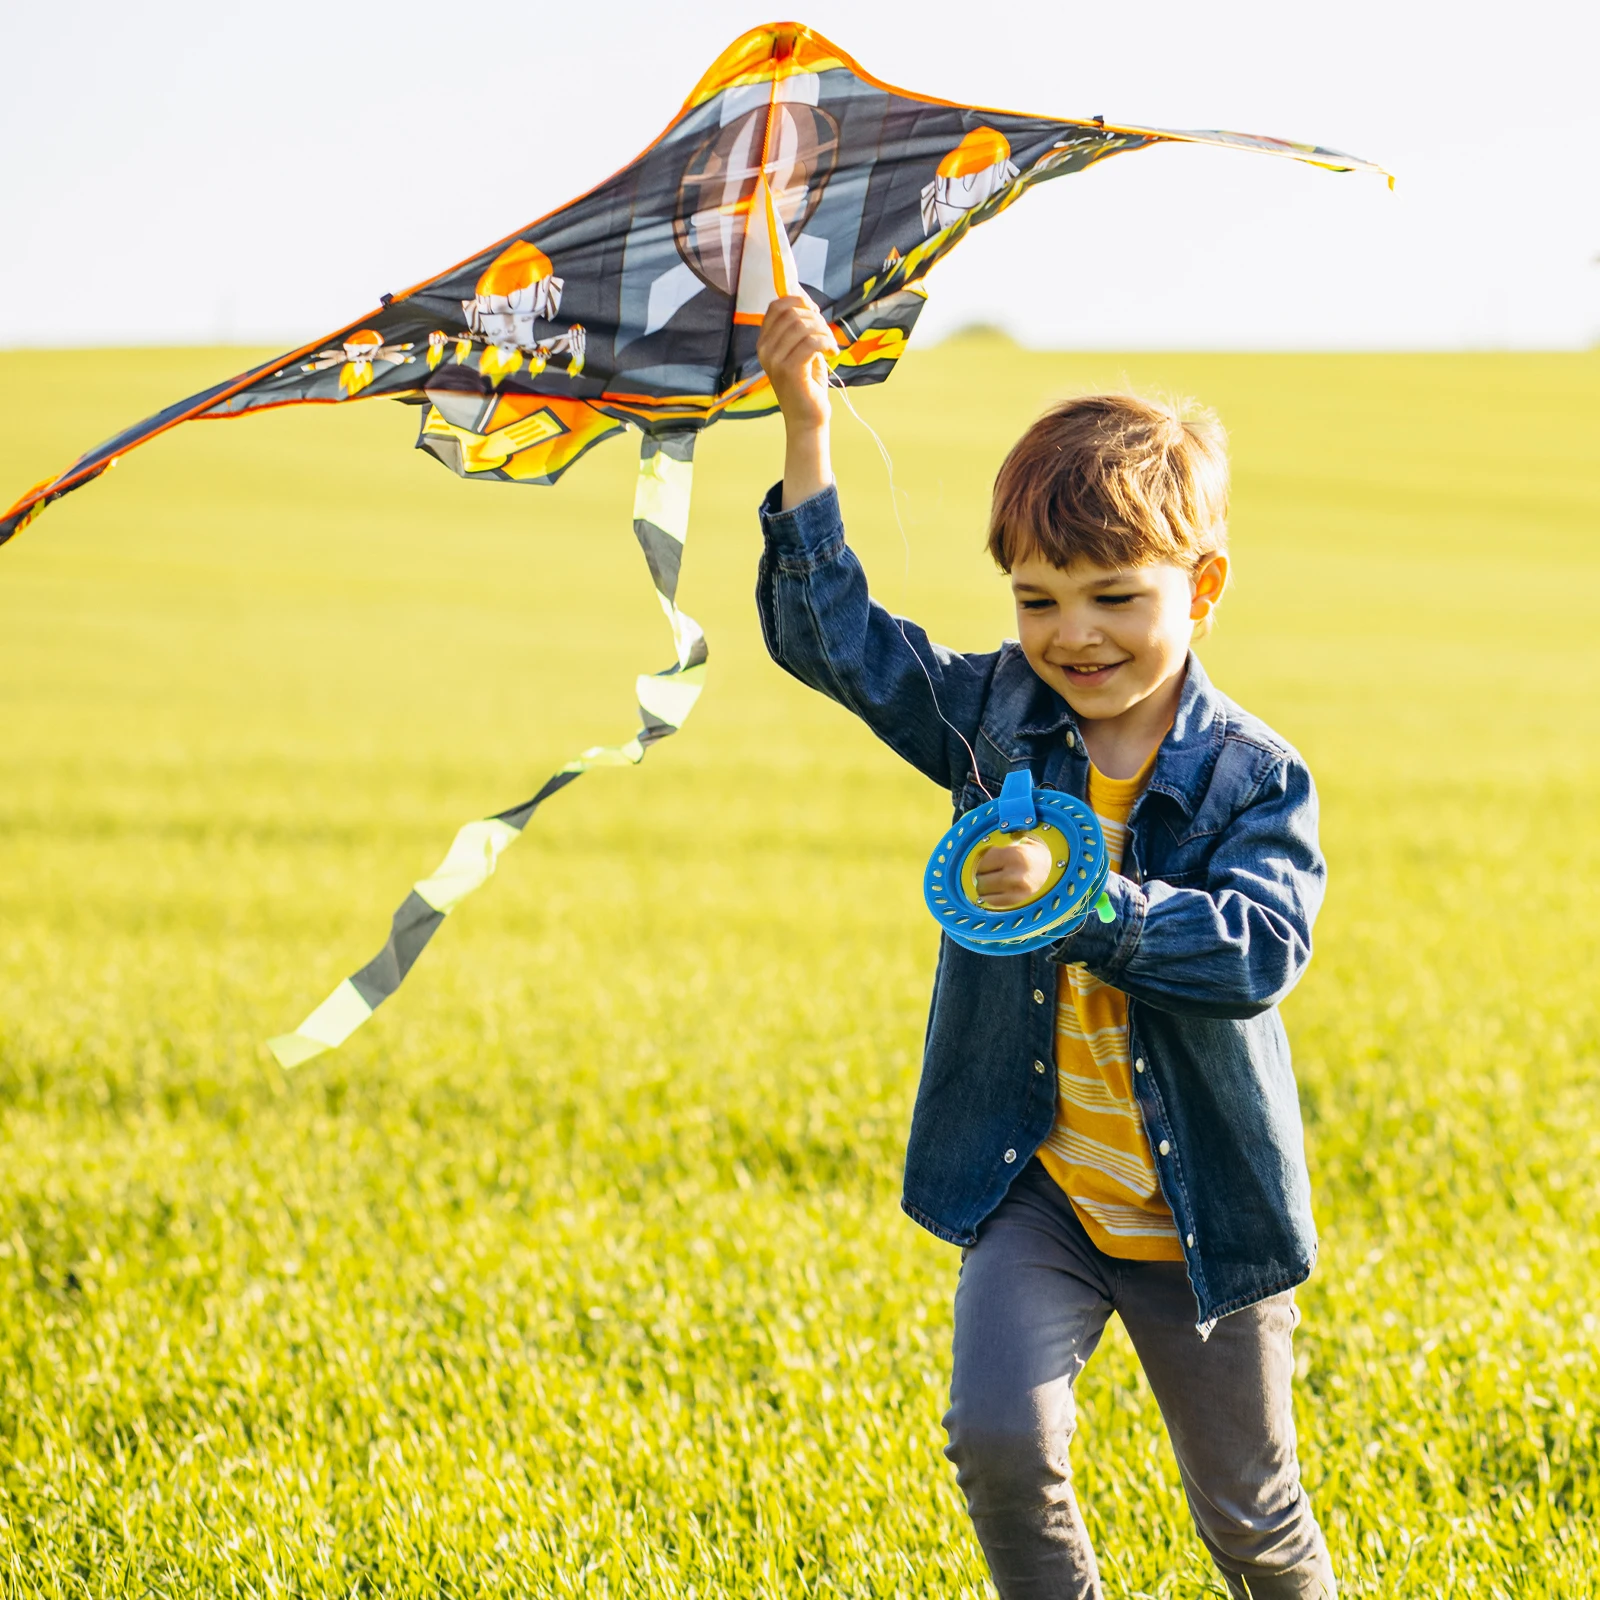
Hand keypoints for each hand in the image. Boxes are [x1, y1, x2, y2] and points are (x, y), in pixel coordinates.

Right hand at [757, 295, 837, 508]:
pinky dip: (827, 343)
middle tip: (827, 335)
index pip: (777, 306)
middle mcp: (765, 350)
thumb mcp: (802, 348)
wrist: (807, 418)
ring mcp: (775, 361)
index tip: (816, 313)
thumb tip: (802, 294)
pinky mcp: (790, 371)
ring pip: (803, 326)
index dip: (799, 301)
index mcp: (764, 343)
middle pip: (792, 313)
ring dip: (824, 331)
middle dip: (816, 319)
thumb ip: (800, 324)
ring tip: (831, 346)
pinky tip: (832, 353)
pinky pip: (811, 342)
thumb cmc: (807, 383)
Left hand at [973, 835, 1053, 909]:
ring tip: (992, 884)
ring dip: (985, 889)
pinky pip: (994, 903)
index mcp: (1014, 856)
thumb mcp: (1024, 843)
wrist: (1062, 874)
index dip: (983, 862)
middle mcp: (1014, 875)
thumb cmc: (1039, 857)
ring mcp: (1016, 893)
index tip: (988, 863)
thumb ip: (1003, 845)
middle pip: (981, 880)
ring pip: (985, 893)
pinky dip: (992, 898)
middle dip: (982, 876)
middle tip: (988, 874)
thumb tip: (984, 850)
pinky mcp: (1018, 904)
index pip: (983, 863)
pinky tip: (998, 892)